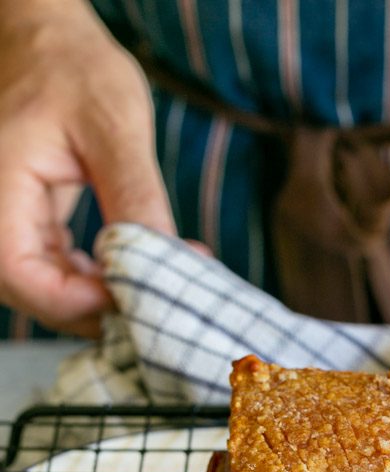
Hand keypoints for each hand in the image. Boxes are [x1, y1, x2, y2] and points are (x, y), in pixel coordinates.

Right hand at [0, 0, 174, 336]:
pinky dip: (96, 281)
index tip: (144, 298)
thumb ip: (135, 197)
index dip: (84, 302)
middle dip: (102, 307)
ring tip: (159, 286)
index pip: (26, 278)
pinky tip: (135, 273)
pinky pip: (55, 273)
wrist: (49, 39)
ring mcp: (6, 223)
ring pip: (48, 292)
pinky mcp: (27, 226)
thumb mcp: (113, 127)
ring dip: (103, 298)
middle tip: (166, 301)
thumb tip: (161, 264)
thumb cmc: (72, 67)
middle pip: (37, 296)